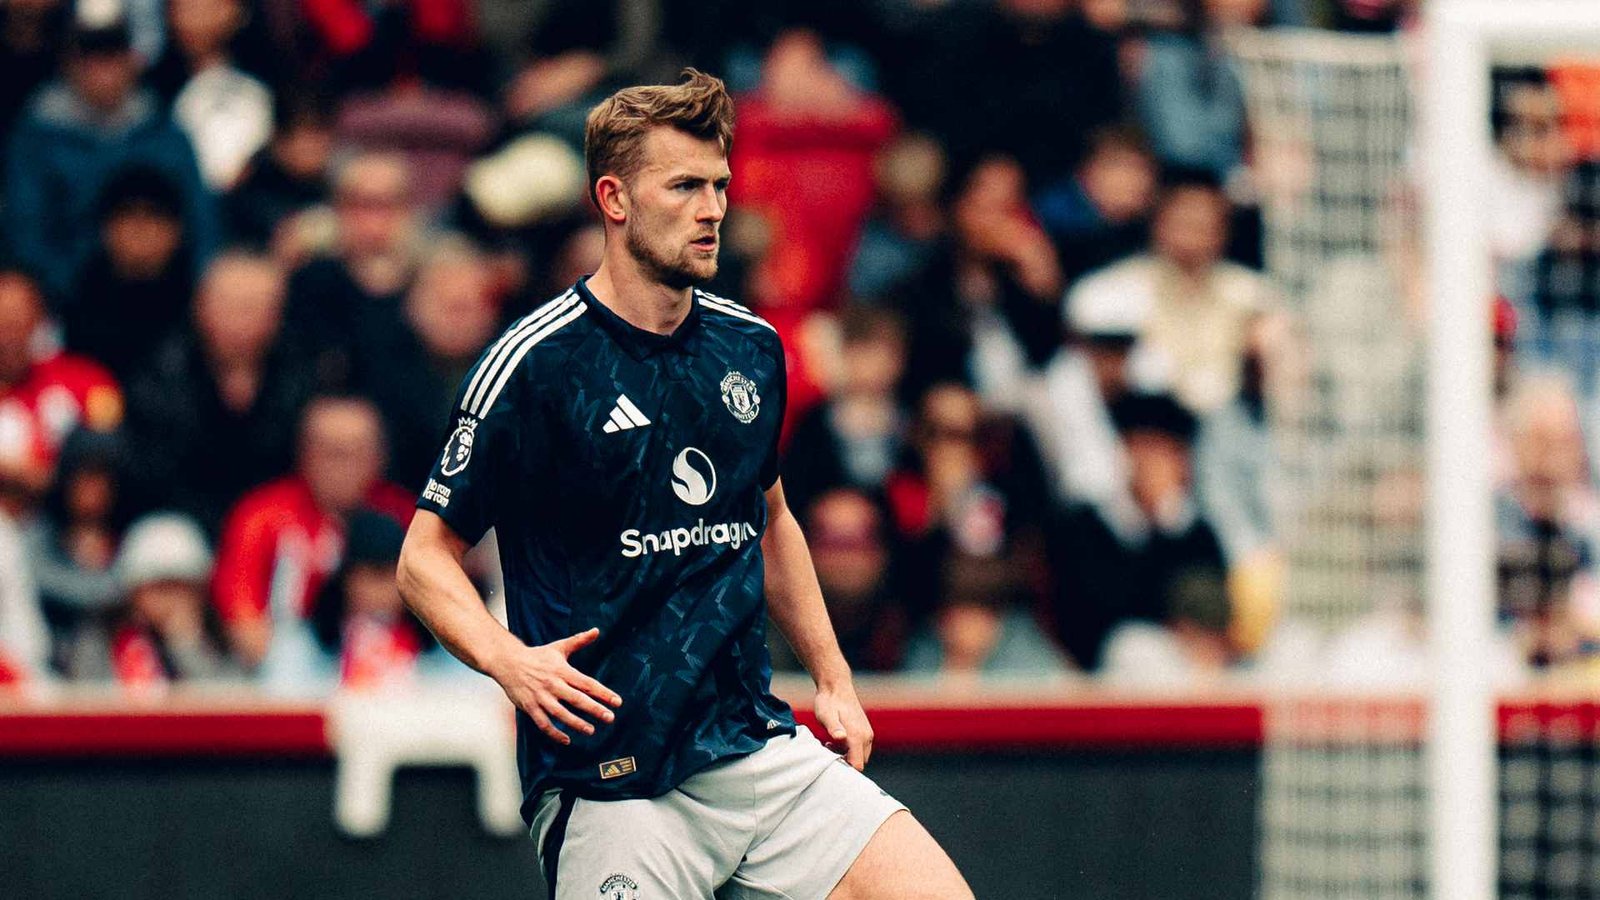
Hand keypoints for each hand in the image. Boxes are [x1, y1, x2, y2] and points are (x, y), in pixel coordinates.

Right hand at [491, 628, 622, 745]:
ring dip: (576, 723)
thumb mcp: (559, 647)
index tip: (617, 702)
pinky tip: (566, 740)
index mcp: (562, 671)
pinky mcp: (530, 707)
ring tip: (591, 730)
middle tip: (610, 718)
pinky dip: (554, 733)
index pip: (587, 684)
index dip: (603, 693)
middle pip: (577, 699)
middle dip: (595, 710)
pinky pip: (543, 723)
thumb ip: (579, 641)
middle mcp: (553, 685)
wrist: (508, 662)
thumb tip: (597, 631)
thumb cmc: (537, 656)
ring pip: (561, 714)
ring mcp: (541, 697)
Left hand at [814, 682, 873, 770]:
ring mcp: (867, 733)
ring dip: (846, 755)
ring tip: (829, 745)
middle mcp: (866, 736)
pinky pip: (860, 748)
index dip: (845, 768)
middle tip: (828, 752)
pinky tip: (835, 740)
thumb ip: (834, 728)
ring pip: (860, 755)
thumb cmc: (829, 702)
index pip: (858, 765)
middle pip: (860, 762)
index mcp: (858, 736)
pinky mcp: (864, 731)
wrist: (836, 687)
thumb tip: (840, 738)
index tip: (832, 762)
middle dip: (845, 762)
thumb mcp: (826, 715)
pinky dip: (849, 749)